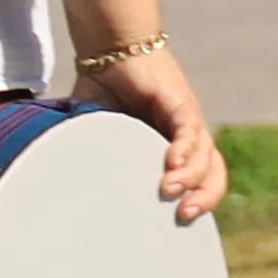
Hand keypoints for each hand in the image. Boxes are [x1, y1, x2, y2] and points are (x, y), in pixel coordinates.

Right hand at [87, 43, 224, 223]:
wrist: (108, 53)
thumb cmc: (101, 95)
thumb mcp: (98, 138)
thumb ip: (94, 161)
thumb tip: (64, 197)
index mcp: (169, 149)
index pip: (198, 181)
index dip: (197, 202)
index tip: (178, 224)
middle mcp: (184, 136)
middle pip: (213, 171)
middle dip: (205, 196)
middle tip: (184, 215)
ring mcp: (185, 118)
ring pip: (205, 152)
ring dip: (191, 174)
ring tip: (170, 190)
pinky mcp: (179, 101)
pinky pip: (190, 127)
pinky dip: (184, 146)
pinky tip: (174, 161)